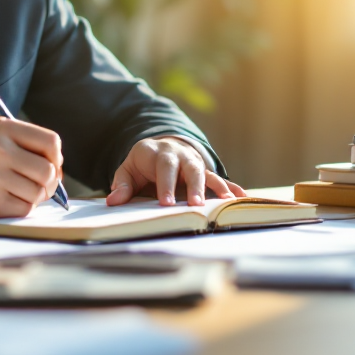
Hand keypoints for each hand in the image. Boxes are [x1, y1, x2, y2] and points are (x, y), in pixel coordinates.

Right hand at [0, 118, 62, 218]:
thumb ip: (26, 148)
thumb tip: (60, 174)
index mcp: (1, 127)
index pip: (51, 142)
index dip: (56, 158)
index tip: (50, 165)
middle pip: (48, 170)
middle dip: (49, 183)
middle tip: (36, 186)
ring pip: (38, 192)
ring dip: (32, 197)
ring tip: (12, 192)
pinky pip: (24, 208)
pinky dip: (19, 208)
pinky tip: (2, 201)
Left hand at [106, 137, 246, 206]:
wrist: (160, 148)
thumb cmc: (142, 165)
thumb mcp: (128, 170)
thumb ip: (122, 184)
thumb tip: (113, 201)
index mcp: (157, 152)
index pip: (163, 166)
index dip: (165, 184)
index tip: (166, 204)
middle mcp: (179, 154)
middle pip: (189, 167)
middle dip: (193, 186)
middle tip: (195, 205)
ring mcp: (194, 162)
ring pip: (206, 173)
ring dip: (216, 188)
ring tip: (225, 203)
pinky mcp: (204, 172)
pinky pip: (219, 179)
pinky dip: (231, 188)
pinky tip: (242, 198)